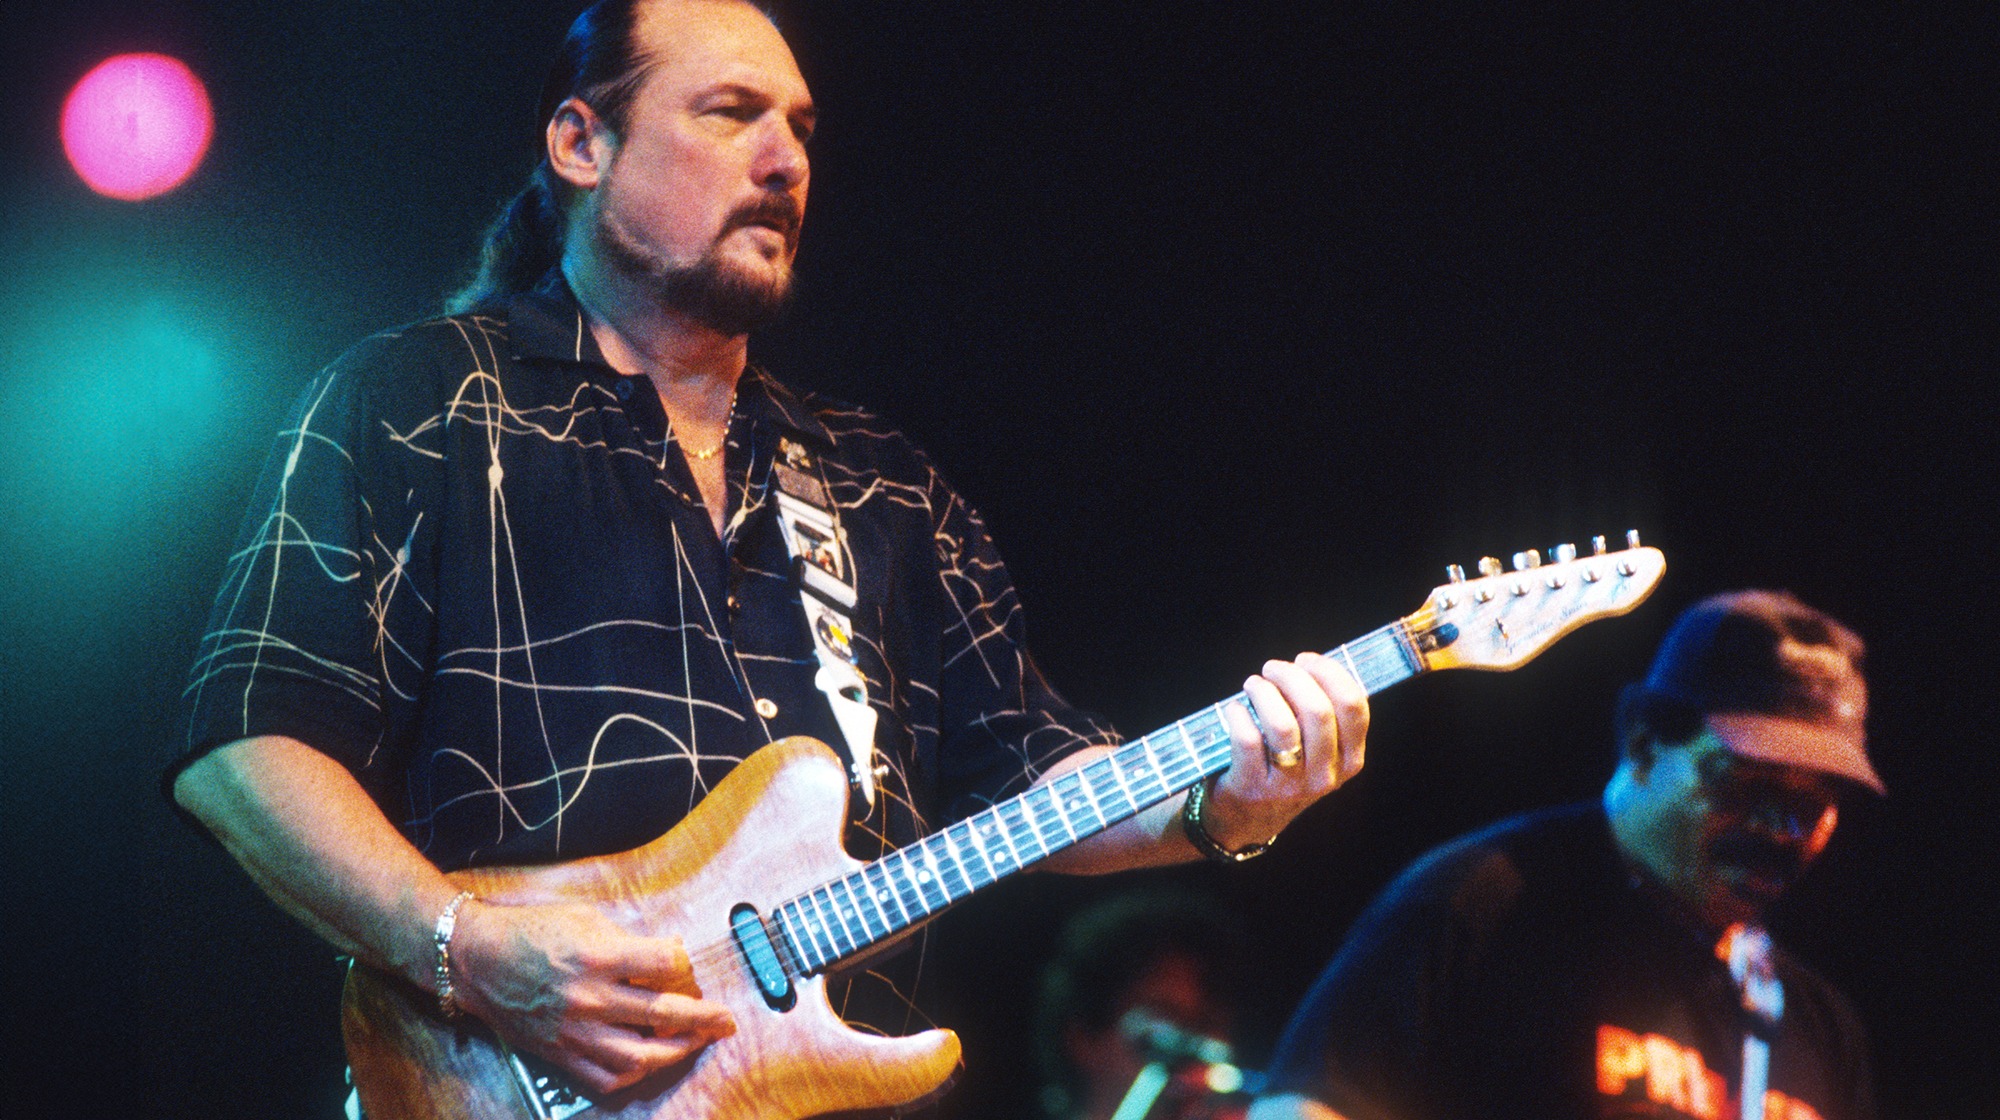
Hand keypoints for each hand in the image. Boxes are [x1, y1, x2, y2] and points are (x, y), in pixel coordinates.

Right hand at [448, 899, 736, 1095]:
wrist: (476, 959)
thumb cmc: (532, 931)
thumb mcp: (584, 918)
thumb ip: (630, 939)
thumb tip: (673, 953)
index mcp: (597, 956)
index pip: (664, 965)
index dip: (685, 963)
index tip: (689, 963)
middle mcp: (588, 998)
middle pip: (661, 1014)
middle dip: (703, 1018)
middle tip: (726, 1020)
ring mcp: (573, 1031)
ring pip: (638, 1057)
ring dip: (675, 1053)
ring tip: (695, 1043)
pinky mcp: (559, 1054)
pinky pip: (604, 1078)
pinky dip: (632, 1075)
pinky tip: (648, 1063)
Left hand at [1207, 651, 1367, 849]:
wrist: (1246, 821)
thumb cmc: (1282, 769)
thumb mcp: (1316, 752)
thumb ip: (1322, 714)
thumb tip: (1310, 665)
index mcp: (1348, 761)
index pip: (1354, 707)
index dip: (1330, 673)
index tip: (1306, 660)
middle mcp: (1325, 776)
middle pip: (1318, 710)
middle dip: (1292, 676)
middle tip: (1272, 668)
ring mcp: (1290, 785)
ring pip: (1282, 724)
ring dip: (1264, 692)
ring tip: (1253, 684)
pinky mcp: (1253, 787)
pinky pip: (1247, 739)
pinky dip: (1237, 714)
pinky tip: (1234, 709)